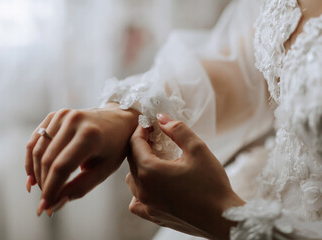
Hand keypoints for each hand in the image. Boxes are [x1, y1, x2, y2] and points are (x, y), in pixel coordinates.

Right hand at [25, 103, 138, 214]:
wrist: (118, 120)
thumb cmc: (114, 147)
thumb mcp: (104, 170)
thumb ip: (80, 187)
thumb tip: (55, 204)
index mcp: (90, 135)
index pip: (61, 167)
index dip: (51, 189)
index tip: (45, 208)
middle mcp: (74, 121)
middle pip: (47, 160)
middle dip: (44, 184)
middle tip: (45, 202)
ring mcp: (63, 115)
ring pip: (38, 150)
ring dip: (36, 173)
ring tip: (41, 189)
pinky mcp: (55, 114)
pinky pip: (36, 139)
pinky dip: (32, 158)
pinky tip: (33, 174)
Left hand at [125, 114, 244, 239]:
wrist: (223, 219)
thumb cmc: (212, 185)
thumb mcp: (197, 149)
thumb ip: (177, 130)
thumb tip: (162, 118)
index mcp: (150, 171)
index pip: (135, 143)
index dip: (141, 130)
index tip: (150, 123)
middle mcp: (143, 189)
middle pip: (131, 160)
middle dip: (140, 145)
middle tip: (155, 137)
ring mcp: (147, 205)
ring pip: (132, 179)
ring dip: (140, 165)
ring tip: (156, 158)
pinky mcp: (153, 216)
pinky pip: (136, 201)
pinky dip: (140, 189)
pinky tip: (153, 184)